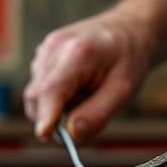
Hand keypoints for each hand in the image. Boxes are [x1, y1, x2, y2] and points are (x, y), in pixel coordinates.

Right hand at [24, 9, 152, 142]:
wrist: (128, 30)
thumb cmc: (129, 58)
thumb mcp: (124, 90)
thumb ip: (98, 114)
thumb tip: (73, 134)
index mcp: (77, 53)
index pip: (51, 91)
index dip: (45, 117)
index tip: (46, 136)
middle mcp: (54, 48)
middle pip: (37, 97)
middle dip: (56, 117)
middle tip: (88, 116)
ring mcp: (44, 50)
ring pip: (37, 96)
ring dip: (58, 107)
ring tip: (87, 95)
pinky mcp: (42, 56)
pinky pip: (40, 89)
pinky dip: (56, 98)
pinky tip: (78, 87)